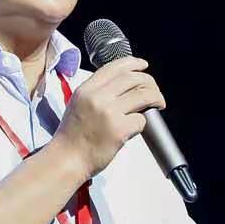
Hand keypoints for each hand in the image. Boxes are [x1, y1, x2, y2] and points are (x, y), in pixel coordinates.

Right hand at [53, 56, 165, 178]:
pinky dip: (143, 123)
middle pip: (133, 79)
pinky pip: (141, 119)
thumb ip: (96, 93)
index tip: (143, 65)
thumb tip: (124, 87)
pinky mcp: (119, 129)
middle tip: (154, 92)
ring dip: (156, 99)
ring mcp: (109, 112)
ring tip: (158, 105)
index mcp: (86, 89)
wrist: (66, 159)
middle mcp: (97, 97)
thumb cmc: (72, 137)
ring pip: (143, 96)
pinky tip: (136, 128)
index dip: (133, 63)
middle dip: (150, 83)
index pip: (115, 67)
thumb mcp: (77, 105)